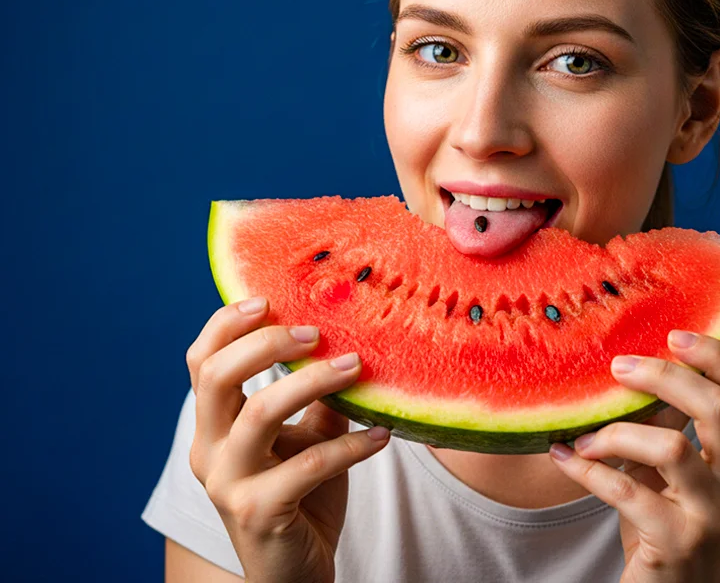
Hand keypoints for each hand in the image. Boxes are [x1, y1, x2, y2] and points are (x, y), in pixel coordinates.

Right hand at [185, 297, 390, 582]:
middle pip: (216, 376)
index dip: (226, 324)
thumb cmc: (303, 496)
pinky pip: (308, 466)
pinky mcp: (259, 513)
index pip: (201, 361)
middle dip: (265, 343)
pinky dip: (350, 445)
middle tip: (316, 332)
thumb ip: (317, 394)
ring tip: (355, 366)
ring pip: (259, 415)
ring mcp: (229, 484)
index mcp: (213, 426)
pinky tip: (383, 434)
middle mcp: (209, 451)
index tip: (269, 299)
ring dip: (311, 382)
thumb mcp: (308, 435)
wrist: (296, 573)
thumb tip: (350, 338)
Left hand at [548, 330, 719, 582]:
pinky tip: (563, 457)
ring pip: (672, 448)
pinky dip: (587, 469)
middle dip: (663, 377)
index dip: (716, 355)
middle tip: (618, 367)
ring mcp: (715, 516)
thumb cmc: (665, 526)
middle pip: (717, 408)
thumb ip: (665, 425)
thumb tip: (630, 367)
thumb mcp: (672, 472)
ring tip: (584, 435)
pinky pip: (626, 491)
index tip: (673, 333)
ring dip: (617, 432)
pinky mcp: (678, 543)